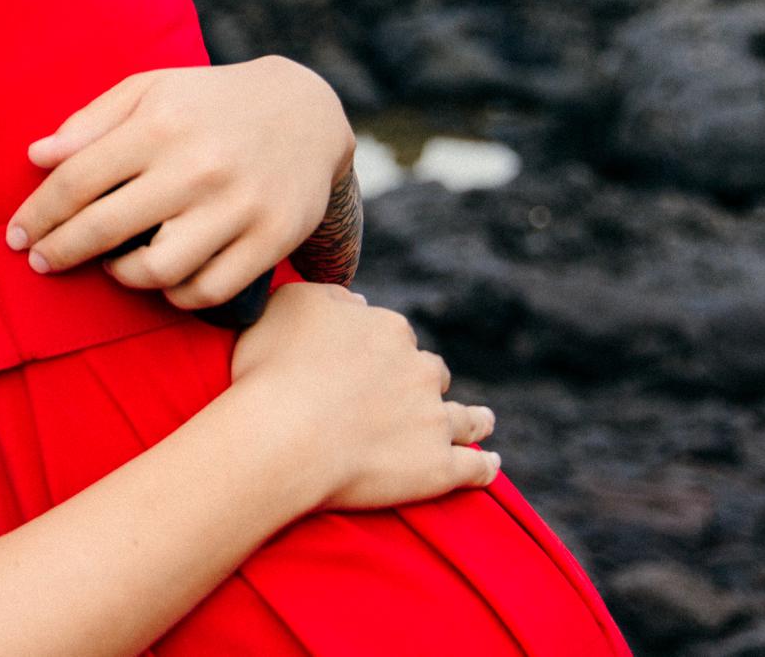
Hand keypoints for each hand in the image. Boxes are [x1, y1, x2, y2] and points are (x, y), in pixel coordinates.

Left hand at [5, 57, 353, 309]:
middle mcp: (198, 166)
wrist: (305, 112)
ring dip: (121, 276)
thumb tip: (37, 157)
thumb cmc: (207, 102)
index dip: (39, 214)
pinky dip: (175, 294)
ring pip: (157, 270)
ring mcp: (238, 206)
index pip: (77, 180)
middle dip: (61, 251)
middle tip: (41, 261)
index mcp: (160, 124)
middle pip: (105, 228)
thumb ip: (90, 123)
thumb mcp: (149, 90)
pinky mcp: (271, 239)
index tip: (18, 236)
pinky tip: (162, 277)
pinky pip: (207, 290)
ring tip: (112, 266)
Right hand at [232, 283, 498, 509]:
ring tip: (484, 421)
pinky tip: (490, 465)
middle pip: (430, 371)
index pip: (392, 334)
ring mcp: (433, 420)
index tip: (364, 363)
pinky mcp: (439, 467)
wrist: (284, 435)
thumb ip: (330, 297)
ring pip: (466, 416)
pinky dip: (484, 467)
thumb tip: (358, 302)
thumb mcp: (288, 304)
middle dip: (424, 379)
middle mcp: (419, 369)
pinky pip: (473, 468)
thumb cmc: (274, 369)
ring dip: (476, 418)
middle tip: (409, 395)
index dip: (378, 349)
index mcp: (386, 329)